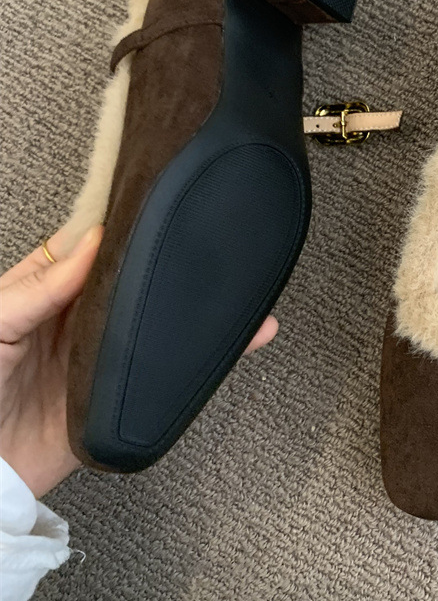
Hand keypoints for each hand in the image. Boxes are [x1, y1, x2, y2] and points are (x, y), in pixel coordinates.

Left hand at [0, 225, 278, 497]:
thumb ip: (37, 288)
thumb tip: (91, 244)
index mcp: (47, 289)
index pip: (92, 245)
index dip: (121, 224)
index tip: (156, 203)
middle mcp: (79, 318)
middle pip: (131, 280)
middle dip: (167, 261)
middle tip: (206, 242)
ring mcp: (103, 356)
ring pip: (156, 323)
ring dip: (196, 309)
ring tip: (236, 289)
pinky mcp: (120, 397)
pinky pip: (166, 375)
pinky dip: (203, 362)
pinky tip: (237, 343)